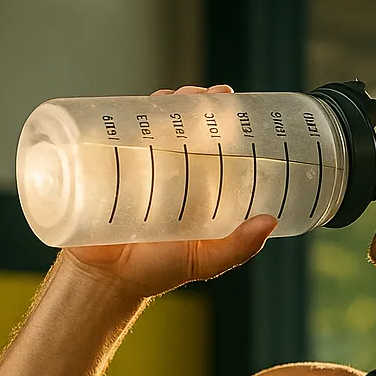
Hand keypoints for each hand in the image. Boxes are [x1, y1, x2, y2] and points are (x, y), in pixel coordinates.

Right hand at [64, 84, 276, 298]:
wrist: (105, 279)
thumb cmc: (157, 271)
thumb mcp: (204, 261)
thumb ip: (237, 247)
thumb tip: (270, 221)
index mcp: (198, 187)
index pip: (213, 143)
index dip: (221, 119)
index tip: (229, 101)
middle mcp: (170, 171)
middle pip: (184, 125)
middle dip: (194, 103)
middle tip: (202, 96)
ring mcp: (138, 166)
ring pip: (152, 124)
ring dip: (164, 103)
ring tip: (174, 98)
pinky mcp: (107, 167)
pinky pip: (115, 135)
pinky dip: (124, 116)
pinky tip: (135, 108)